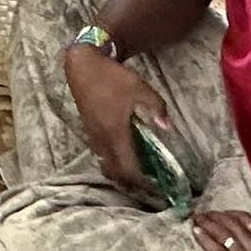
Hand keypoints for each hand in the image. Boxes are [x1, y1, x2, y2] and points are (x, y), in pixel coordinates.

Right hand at [61, 42, 170, 193]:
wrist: (83, 65)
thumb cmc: (113, 78)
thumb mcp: (140, 88)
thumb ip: (156, 108)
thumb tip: (168, 127)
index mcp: (115, 132)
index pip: (127, 167)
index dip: (140, 180)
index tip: (154, 185)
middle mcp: (102, 138)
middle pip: (113, 171)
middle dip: (128, 181)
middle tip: (144, 183)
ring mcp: (92, 134)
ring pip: (105, 162)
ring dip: (118, 171)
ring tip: (134, 171)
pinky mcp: (88, 128)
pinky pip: (100, 152)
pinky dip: (110, 158)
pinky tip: (121, 151)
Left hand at [194, 212, 250, 250]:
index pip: (249, 221)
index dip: (233, 215)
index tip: (225, 212)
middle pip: (233, 225)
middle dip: (217, 217)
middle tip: (204, 211)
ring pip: (223, 234)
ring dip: (208, 224)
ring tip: (197, 217)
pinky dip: (205, 239)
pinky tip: (196, 231)